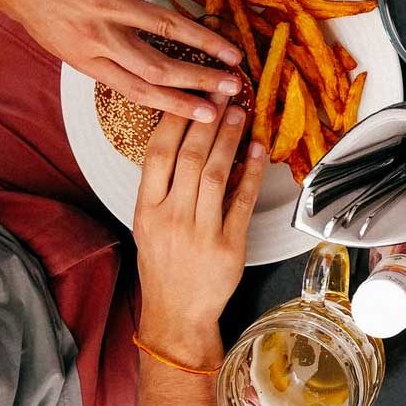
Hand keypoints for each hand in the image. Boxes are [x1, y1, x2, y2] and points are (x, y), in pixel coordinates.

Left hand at [0, 0, 245, 121]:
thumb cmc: (30, 1)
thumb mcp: (60, 41)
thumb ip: (98, 53)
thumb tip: (133, 65)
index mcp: (88, 59)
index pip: (139, 90)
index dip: (177, 105)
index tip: (208, 115)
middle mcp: (99, 36)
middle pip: (158, 67)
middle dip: (200, 80)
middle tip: (233, 87)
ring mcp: (104, 2)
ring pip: (164, 26)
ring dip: (204, 40)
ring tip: (233, 51)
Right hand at [132, 100, 266, 365]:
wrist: (177, 312)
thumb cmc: (163, 264)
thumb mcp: (148, 224)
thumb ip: (162, 186)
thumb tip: (185, 141)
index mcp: (146, 209)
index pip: (157, 154)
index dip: (175, 120)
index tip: (189, 95)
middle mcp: (171, 217)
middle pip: (190, 157)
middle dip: (208, 120)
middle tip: (222, 92)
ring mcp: (201, 231)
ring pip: (217, 174)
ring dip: (230, 139)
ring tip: (239, 113)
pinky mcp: (229, 245)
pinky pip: (243, 201)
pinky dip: (252, 173)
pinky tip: (259, 150)